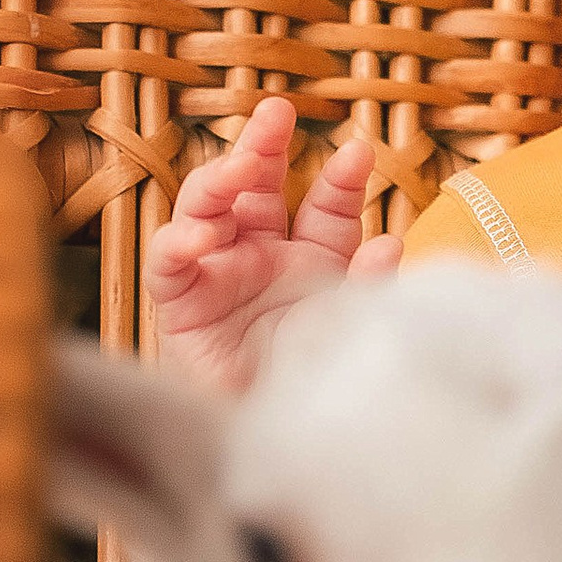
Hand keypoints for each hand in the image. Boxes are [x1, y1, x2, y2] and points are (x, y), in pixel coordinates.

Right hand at [143, 96, 397, 394]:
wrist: (270, 448)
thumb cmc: (313, 387)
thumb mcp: (351, 327)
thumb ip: (368, 286)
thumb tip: (392, 243)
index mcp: (311, 260)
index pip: (325, 206)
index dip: (340, 179)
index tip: (358, 153)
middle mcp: (262, 257)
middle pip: (257, 187)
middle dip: (264, 145)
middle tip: (277, 112)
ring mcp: (219, 275)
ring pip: (207, 207)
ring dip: (220, 179)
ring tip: (241, 166)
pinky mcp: (180, 305)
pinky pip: (169, 264)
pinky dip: (178, 243)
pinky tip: (199, 236)